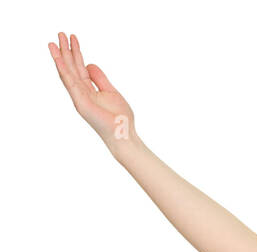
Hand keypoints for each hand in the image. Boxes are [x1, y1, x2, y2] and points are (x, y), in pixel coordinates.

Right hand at [48, 31, 135, 150]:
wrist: (124, 134)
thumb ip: (99, 78)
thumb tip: (88, 63)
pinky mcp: (81, 103)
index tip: (73, 38)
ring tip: (54, 41)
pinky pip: (70, 84)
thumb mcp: (110, 91)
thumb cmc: (119, 118)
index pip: (79, 68)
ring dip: (60, 57)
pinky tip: (58, 59)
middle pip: (71, 68)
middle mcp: (82, 93)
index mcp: (89, 90)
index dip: (76, 52)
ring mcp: (80, 98)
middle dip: (66, 50)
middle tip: (60, 33)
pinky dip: (63, 71)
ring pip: (67, 74)